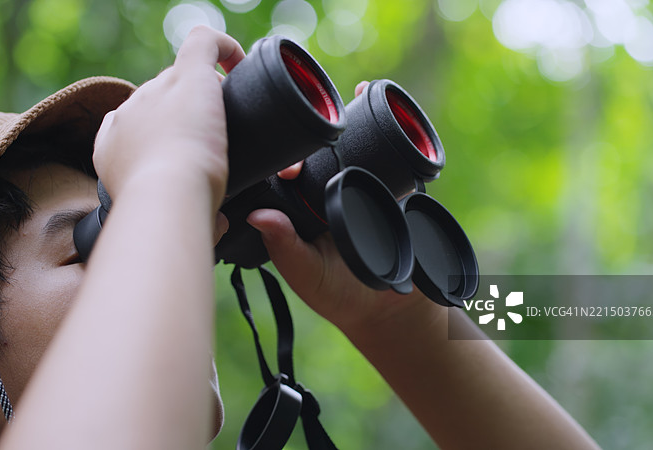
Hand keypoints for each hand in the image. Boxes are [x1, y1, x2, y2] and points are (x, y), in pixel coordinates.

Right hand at [92, 26, 244, 210]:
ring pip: (184, 80)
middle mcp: (129, 113)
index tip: (182, 158)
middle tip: (217, 145)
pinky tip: (241, 66)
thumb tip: (218, 226)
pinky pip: (203, 42)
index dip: (161, 135)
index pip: (135, 125)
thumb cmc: (168, 218)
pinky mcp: (187, 76)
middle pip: (163, 101)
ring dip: (208, 97)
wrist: (163, 198)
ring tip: (232, 124)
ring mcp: (156, 91)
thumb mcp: (167, 216)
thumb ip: (196, 220)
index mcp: (112, 146)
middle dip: (189, 117)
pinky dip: (225, 48)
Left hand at [249, 81, 440, 335]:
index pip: (282, 173)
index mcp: (296, 207)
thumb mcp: (308, 273)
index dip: (279, 161)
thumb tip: (257, 215)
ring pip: (346, 140)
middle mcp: (323, 188)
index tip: (287, 167)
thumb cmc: (341, 294)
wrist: (395, 308)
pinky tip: (370, 94)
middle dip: (309, 129)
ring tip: (342, 95)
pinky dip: (379, 117)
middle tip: (312, 121)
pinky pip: (384, 144)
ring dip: (343, 115)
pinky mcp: (389, 181)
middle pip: (313, 148)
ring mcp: (356, 182)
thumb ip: (286, 248)